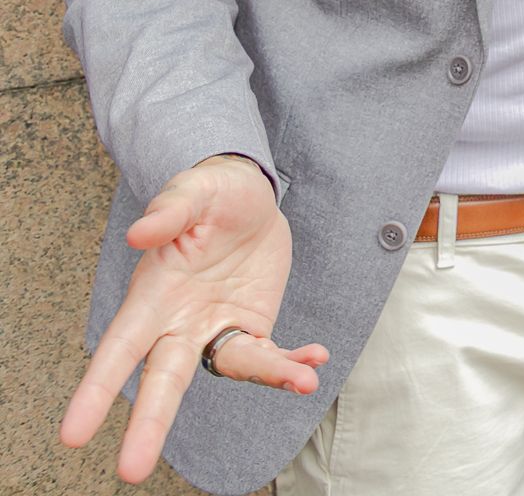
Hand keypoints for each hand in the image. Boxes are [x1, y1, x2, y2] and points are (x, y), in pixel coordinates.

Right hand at [60, 155, 327, 482]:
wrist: (249, 196)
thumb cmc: (209, 195)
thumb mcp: (193, 191)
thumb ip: (170, 212)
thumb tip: (140, 233)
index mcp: (151, 297)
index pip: (117, 349)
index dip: (96, 389)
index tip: (73, 434)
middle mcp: (179, 323)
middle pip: (163, 380)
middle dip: (149, 424)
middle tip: (132, 470)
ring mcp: (217, 327)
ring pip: (231, 368)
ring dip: (267, 377)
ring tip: (304, 380)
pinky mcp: (252, 325)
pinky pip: (269, 354)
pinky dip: (291, 361)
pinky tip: (315, 357)